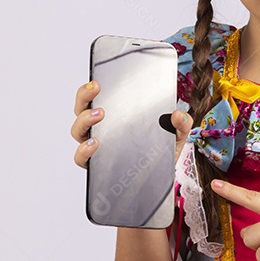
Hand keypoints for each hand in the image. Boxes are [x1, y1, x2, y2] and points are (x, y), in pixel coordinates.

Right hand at [71, 80, 193, 168]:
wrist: (162, 179)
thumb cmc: (162, 151)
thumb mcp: (176, 134)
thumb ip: (182, 123)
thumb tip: (177, 115)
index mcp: (115, 116)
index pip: (96, 97)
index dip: (90, 88)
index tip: (96, 81)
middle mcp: (101, 129)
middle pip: (81, 109)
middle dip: (84, 97)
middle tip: (95, 90)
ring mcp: (96, 148)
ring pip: (77, 131)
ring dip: (84, 120)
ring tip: (98, 115)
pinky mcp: (96, 166)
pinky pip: (81, 158)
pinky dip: (83, 151)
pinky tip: (94, 144)